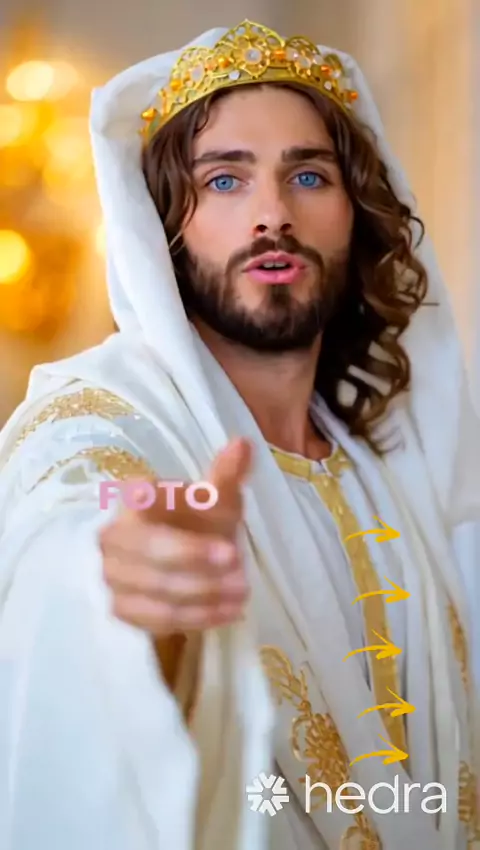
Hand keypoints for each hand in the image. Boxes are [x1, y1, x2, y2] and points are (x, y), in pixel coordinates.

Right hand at [99, 438, 251, 637]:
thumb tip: (243, 444)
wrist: (180, 563)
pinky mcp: (122, 609)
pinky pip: (158, 618)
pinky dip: (197, 617)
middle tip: (236, 558)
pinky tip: (229, 612)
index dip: (156, 501)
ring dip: (203, 592)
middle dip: (192, 556)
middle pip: (148, 550)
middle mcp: (114, 535)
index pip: (139, 498)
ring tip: (242, 590)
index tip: (165, 503)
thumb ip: (226, 475)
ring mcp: (113, 575)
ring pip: (156, 588)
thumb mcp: (215, 499)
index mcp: (135, 499)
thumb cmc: (196, 524)